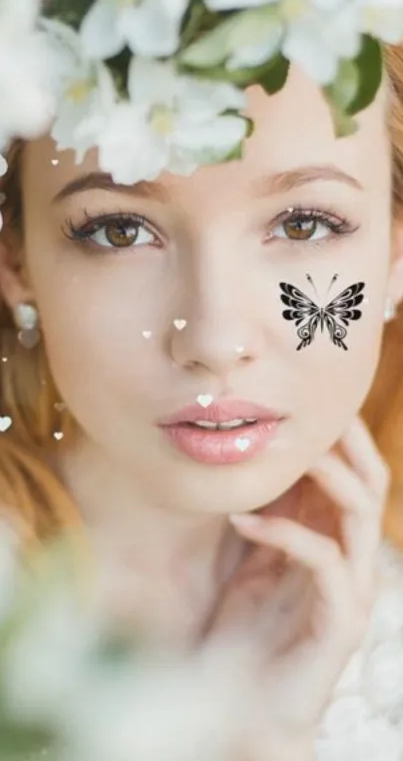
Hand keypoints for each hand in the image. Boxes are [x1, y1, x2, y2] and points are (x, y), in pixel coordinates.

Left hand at [202, 415, 389, 760]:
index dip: (339, 433)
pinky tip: (242, 520)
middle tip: (310, 411)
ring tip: (285, 454)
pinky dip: (284, 532)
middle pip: (371, 483)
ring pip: (359, 513)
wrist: (243, 704)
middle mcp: (355, 559)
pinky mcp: (342, 621)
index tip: (304, 397)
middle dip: (346, 441)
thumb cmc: (249, 625)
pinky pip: (324, 560)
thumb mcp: (256, 554)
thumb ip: (269, 508)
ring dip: (325, 475)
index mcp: (336, 538)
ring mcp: (354, 590)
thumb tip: (255, 453)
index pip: (355, 472)